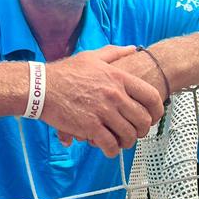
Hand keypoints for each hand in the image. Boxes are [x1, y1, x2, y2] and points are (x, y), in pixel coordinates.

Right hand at [42, 45, 164, 156]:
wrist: (40, 88)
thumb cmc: (64, 73)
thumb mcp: (91, 57)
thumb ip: (114, 53)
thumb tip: (132, 49)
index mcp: (118, 78)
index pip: (151, 96)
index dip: (157, 111)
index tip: (154, 117)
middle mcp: (114, 95)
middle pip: (143, 119)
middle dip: (142, 130)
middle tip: (135, 133)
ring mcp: (103, 111)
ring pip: (129, 134)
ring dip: (127, 142)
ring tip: (121, 142)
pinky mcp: (90, 126)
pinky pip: (110, 144)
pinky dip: (112, 150)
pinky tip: (108, 149)